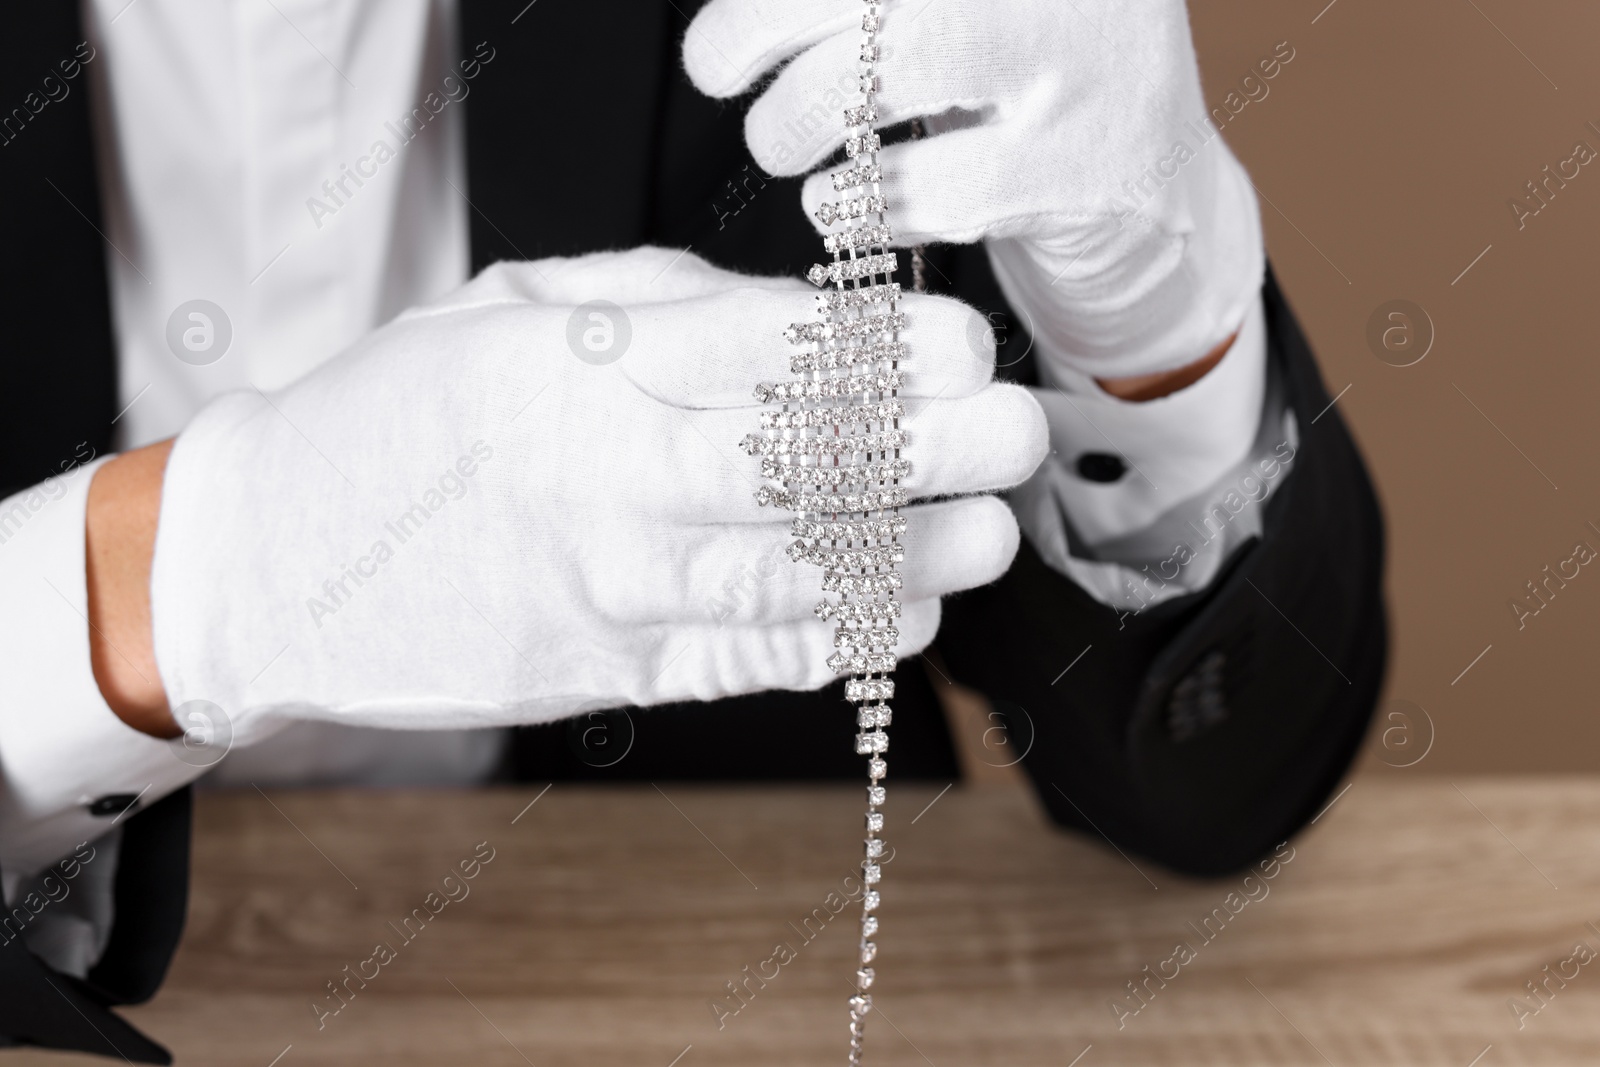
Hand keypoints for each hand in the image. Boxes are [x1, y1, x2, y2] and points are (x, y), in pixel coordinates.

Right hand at [146, 248, 1045, 742]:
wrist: (275, 560)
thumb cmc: (399, 418)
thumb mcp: (507, 311)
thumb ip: (659, 306)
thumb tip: (808, 319)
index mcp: (568, 367)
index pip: (753, 356)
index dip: (877, 353)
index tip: (962, 345)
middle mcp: (594, 480)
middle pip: (792, 470)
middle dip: (925, 453)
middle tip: (1012, 435)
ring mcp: (601, 589)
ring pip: (783, 578)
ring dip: (904, 560)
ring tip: (985, 536)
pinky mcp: (603, 672)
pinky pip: (742, 661)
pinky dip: (834, 642)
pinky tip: (905, 612)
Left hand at [683, 0, 1264, 383]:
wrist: (1153, 197)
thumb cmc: (1023, 91)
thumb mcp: (962, 16)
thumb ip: (871, 7)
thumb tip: (741, 18)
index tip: (715, 49)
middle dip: (765, 28)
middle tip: (720, 77)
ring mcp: (1096, 65)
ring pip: (904, 66)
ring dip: (804, 117)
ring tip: (780, 147)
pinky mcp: (1096, 171)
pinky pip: (943, 191)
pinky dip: (868, 207)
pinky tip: (846, 209)